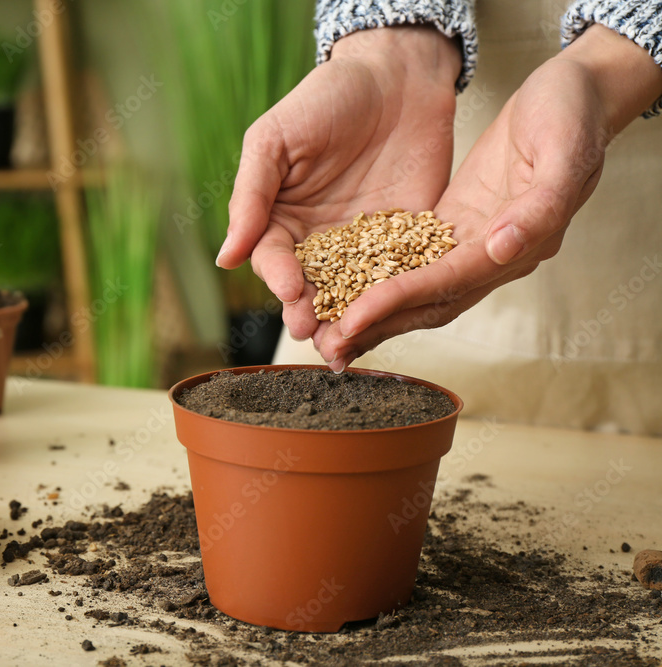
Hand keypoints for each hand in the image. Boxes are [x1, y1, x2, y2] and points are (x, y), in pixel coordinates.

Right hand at [218, 27, 461, 353]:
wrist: (394, 73)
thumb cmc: (324, 97)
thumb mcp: (274, 141)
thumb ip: (251, 197)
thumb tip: (225, 258)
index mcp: (281, 218)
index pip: (274, 260)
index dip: (280, 278)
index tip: (290, 292)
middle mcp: (319, 238)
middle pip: (310, 286)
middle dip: (310, 312)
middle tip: (314, 332)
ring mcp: (365, 242)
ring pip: (352, 291)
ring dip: (347, 319)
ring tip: (347, 344)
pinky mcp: (409, 237)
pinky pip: (400, 273)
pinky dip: (396, 297)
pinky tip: (394, 317)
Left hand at [317, 25, 661, 369]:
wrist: (576, 92)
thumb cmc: (573, 114)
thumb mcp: (564, 150)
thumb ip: (539, 206)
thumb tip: (500, 247)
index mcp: (522, 243)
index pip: (448, 282)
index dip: (400, 301)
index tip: (353, 317)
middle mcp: (495, 254)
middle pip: (429, 302)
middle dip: (378, 324)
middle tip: (329, 346)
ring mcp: (473, 242)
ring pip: (419, 291)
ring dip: (377, 313)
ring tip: (329, 332)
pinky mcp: (455, 224)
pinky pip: (414, 262)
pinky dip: (383, 280)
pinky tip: (348, 289)